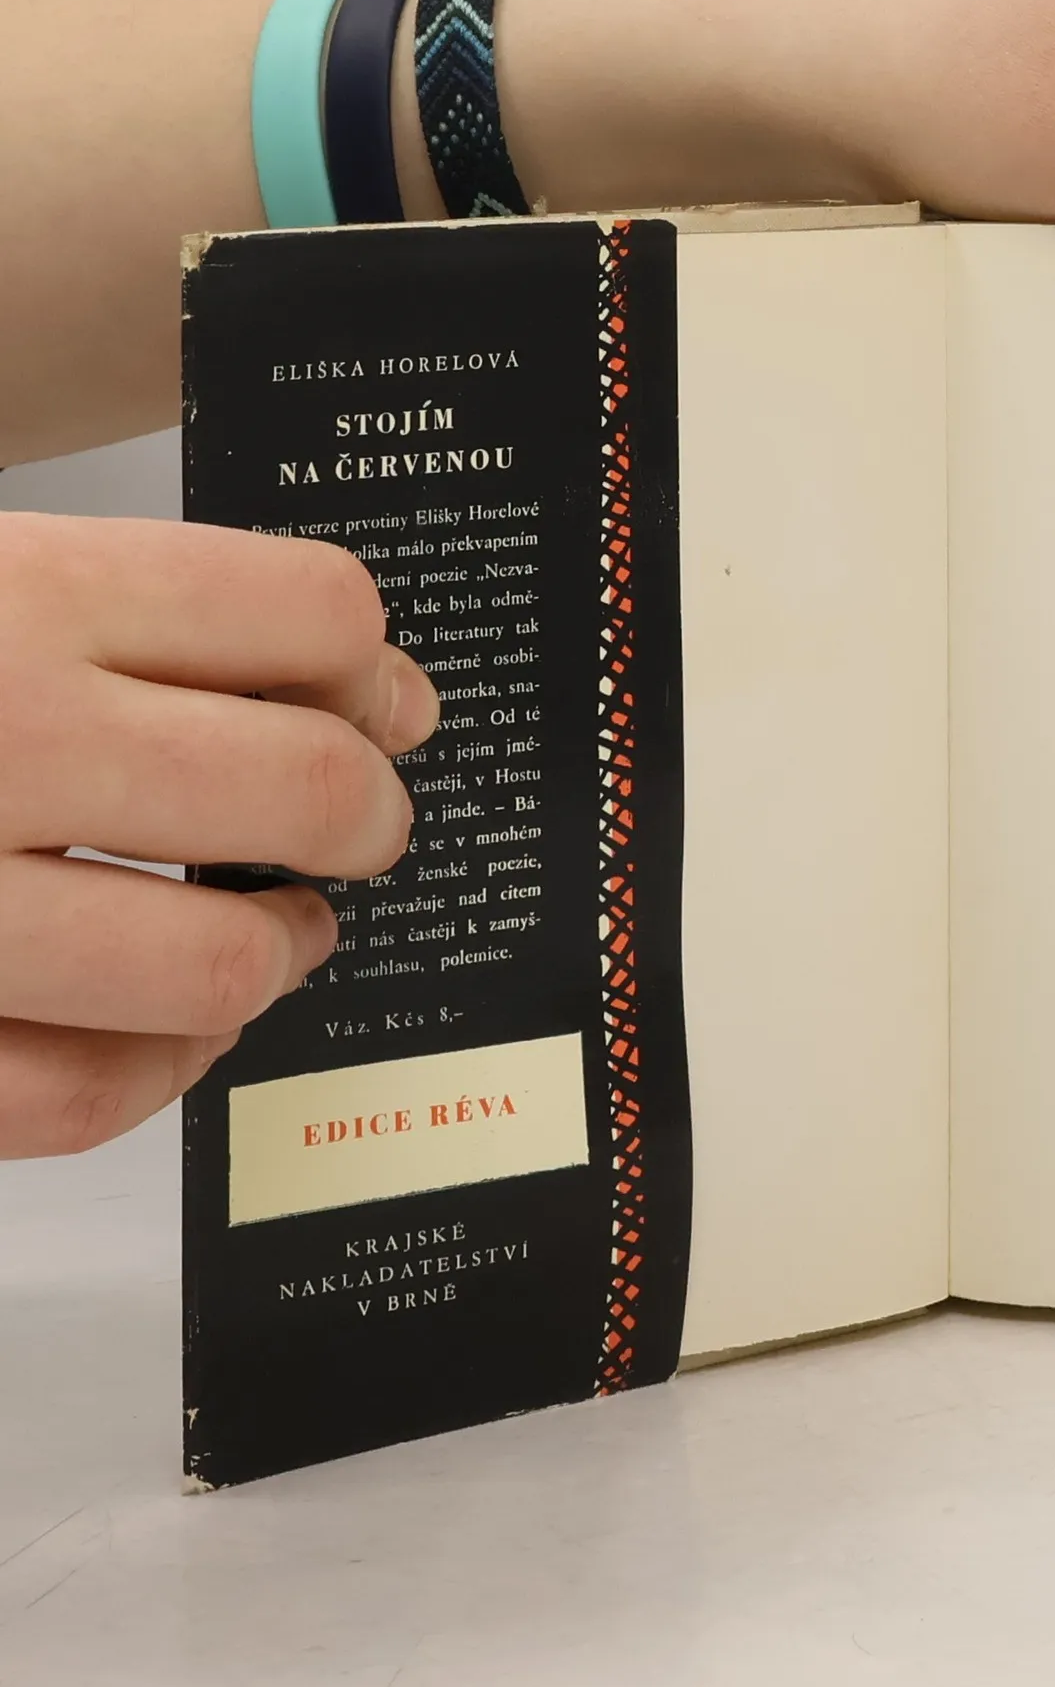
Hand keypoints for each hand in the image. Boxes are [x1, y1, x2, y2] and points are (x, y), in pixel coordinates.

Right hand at [0, 514, 436, 1156]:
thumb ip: (113, 617)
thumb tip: (354, 692)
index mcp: (19, 592)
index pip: (308, 612)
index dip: (376, 672)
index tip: (387, 709)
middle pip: (305, 786)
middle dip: (366, 819)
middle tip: (361, 831)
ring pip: (215, 967)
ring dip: (277, 957)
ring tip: (276, 934)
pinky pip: (85, 1094)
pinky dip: (160, 1070)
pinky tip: (169, 1030)